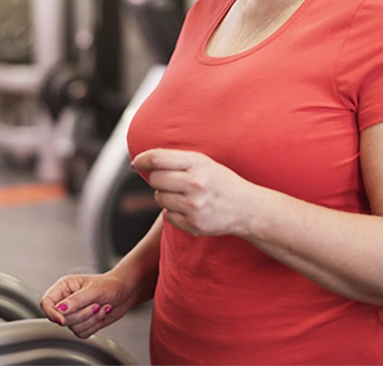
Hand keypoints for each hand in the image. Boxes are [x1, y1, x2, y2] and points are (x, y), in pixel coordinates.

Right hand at [40, 273, 131, 338]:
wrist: (124, 293)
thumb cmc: (109, 285)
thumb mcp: (93, 289)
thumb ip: (75, 300)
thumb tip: (59, 309)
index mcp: (64, 287)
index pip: (47, 302)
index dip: (51, 313)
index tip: (61, 319)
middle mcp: (67, 301)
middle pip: (61, 318)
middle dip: (81, 314)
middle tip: (95, 305)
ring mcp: (74, 313)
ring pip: (72, 327)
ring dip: (90, 319)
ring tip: (101, 307)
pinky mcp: (82, 323)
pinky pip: (81, 333)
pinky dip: (94, 326)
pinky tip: (101, 313)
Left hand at [133, 148, 253, 236]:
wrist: (246, 208)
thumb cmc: (221, 182)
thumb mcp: (204, 162)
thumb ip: (176, 160)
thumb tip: (143, 161)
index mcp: (197, 164)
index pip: (157, 159)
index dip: (141, 160)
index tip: (136, 163)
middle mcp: (195, 184)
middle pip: (155, 179)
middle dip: (157, 179)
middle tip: (170, 181)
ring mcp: (194, 206)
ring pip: (159, 198)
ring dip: (165, 196)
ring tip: (182, 195)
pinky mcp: (193, 225)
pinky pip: (167, 216)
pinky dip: (173, 212)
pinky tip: (188, 208)